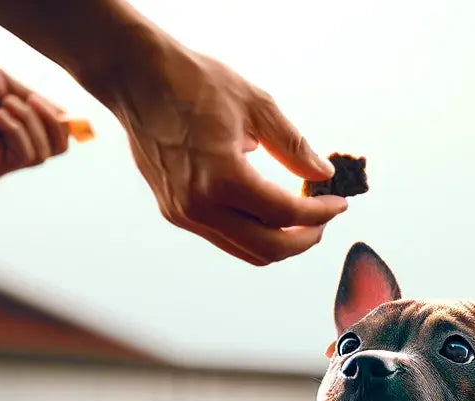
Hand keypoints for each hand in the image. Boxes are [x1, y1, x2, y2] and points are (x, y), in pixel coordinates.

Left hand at [0, 42, 75, 186]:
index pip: (54, 140)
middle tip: (31, 100)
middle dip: (50, 122)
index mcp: (12, 133)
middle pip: (55, 150)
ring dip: (29, 122)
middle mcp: (5, 154)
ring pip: (40, 154)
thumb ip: (39, 108)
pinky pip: (24, 156)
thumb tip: (74, 122)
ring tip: (3, 104)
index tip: (51, 102)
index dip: (61, 125)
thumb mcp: (10, 89)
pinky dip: (17, 131)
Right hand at [96, 35, 348, 265]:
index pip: (284, 213)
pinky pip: (223, 236)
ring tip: (300, 217)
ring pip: (245, 249)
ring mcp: (183, 213)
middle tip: (323, 220)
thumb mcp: (256, 105)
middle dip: (303, 239)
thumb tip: (322, 173)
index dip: (319, 213)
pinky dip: (252, 230)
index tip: (338, 203)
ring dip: (278, 240)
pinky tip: (267, 208)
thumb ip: (293, 145)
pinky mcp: (174, 211)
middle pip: (268, 248)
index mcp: (222, 179)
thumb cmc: (193, 82)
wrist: (136, 77)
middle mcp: (199, 206)